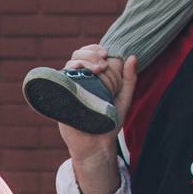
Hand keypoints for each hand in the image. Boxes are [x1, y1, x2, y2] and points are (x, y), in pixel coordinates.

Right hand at [57, 44, 130, 193]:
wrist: (96, 143)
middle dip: (90, 55)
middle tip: (102, 65)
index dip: (95, 49)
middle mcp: (80, 79)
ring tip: (95, 70)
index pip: (90, 54)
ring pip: (69, 65)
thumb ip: (129, 79)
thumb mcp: (124, 99)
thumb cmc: (109, 121)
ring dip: (81, 61)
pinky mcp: (61, 98)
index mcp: (94, 77)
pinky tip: (75, 73)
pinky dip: (66, 73)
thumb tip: (133, 56)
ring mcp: (70, 88)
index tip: (106, 54)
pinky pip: (60, 81)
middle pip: (78, 55)